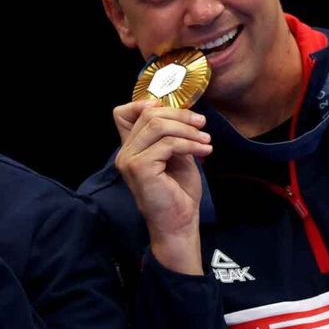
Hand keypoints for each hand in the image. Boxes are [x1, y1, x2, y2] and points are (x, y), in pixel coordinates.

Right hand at [113, 100, 211, 273]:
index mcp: (131, 148)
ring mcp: (129, 159)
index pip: (122, 113)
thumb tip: (184, 114)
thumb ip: (172, 135)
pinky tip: (204, 150)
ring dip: (188, 130)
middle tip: (202, 125)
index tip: (176, 112)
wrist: (178, 224)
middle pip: (148, 114)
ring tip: (206, 140)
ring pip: (158, 125)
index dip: (145, 104)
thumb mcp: (177, 156)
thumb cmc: (178, 193)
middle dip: (180, 115)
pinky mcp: (140, 168)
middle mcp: (125, 152)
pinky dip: (190, 144)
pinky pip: (168, 143)